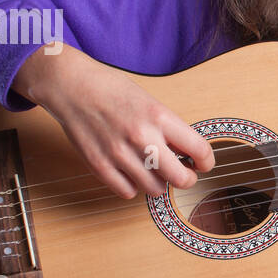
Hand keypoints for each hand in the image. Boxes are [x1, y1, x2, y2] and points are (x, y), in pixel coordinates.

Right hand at [15, 45, 215, 198]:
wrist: (71, 85)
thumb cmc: (112, 90)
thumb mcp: (150, 102)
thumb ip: (169, 129)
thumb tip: (189, 155)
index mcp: (159, 116)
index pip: (200, 150)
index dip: (207, 162)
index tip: (202, 163)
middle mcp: (142, 137)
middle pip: (181, 179)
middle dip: (187, 179)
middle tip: (182, 173)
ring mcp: (119, 154)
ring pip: (156, 189)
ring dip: (159, 183)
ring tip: (153, 170)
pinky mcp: (99, 165)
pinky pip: (128, 192)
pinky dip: (133, 186)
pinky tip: (130, 172)